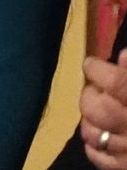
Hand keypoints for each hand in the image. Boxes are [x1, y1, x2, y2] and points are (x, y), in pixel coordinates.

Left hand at [80, 49, 126, 167]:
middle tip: (96, 89)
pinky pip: (99, 158)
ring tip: (98, 111)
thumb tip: (123, 55)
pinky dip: (94, 146)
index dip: (96, 69)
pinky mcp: (126, 168)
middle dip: (90, 95)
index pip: (114, 82)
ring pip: (93, 133)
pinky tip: (100, 135)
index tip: (91, 63)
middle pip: (96, 108)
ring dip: (89, 120)